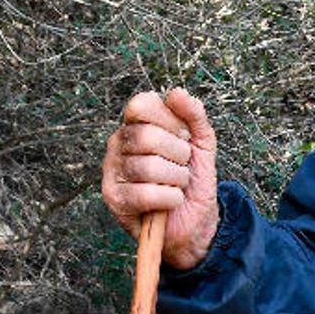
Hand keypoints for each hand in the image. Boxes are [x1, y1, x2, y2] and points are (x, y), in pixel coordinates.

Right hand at [102, 88, 218, 269]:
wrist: (197, 221)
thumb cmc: (193, 179)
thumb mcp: (202, 143)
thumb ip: (194, 115)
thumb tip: (176, 92)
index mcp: (135, 125)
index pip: (142, 105)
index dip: (170, 120)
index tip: (185, 136)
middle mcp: (118, 144)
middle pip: (147, 137)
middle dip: (178, 154)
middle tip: (183, 165)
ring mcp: (112, 171)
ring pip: (149, 167)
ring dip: (177, 179)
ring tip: (178, 185)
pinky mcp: (114, 199)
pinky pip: (147, 193)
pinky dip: (170, 198)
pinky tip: (171, 201)